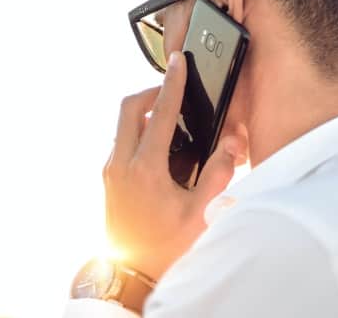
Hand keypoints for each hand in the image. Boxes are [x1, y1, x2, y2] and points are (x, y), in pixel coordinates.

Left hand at [103, 51, 245, 280]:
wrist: (132, 274)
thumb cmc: (165, 247)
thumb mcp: (201, 213)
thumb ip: (219, 174)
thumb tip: (230, 142)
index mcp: (144, 169)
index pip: (159, 114)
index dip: (172, 84)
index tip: (178, 63)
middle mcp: (120, 165)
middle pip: (128, 108)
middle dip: (150, 92)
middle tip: (172, 92)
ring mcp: (110, 172)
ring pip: (122, 125)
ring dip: (143, 113)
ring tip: (171, 121)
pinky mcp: (108, 180)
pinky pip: (121, 142)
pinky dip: (138, 132)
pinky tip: (160, 148)